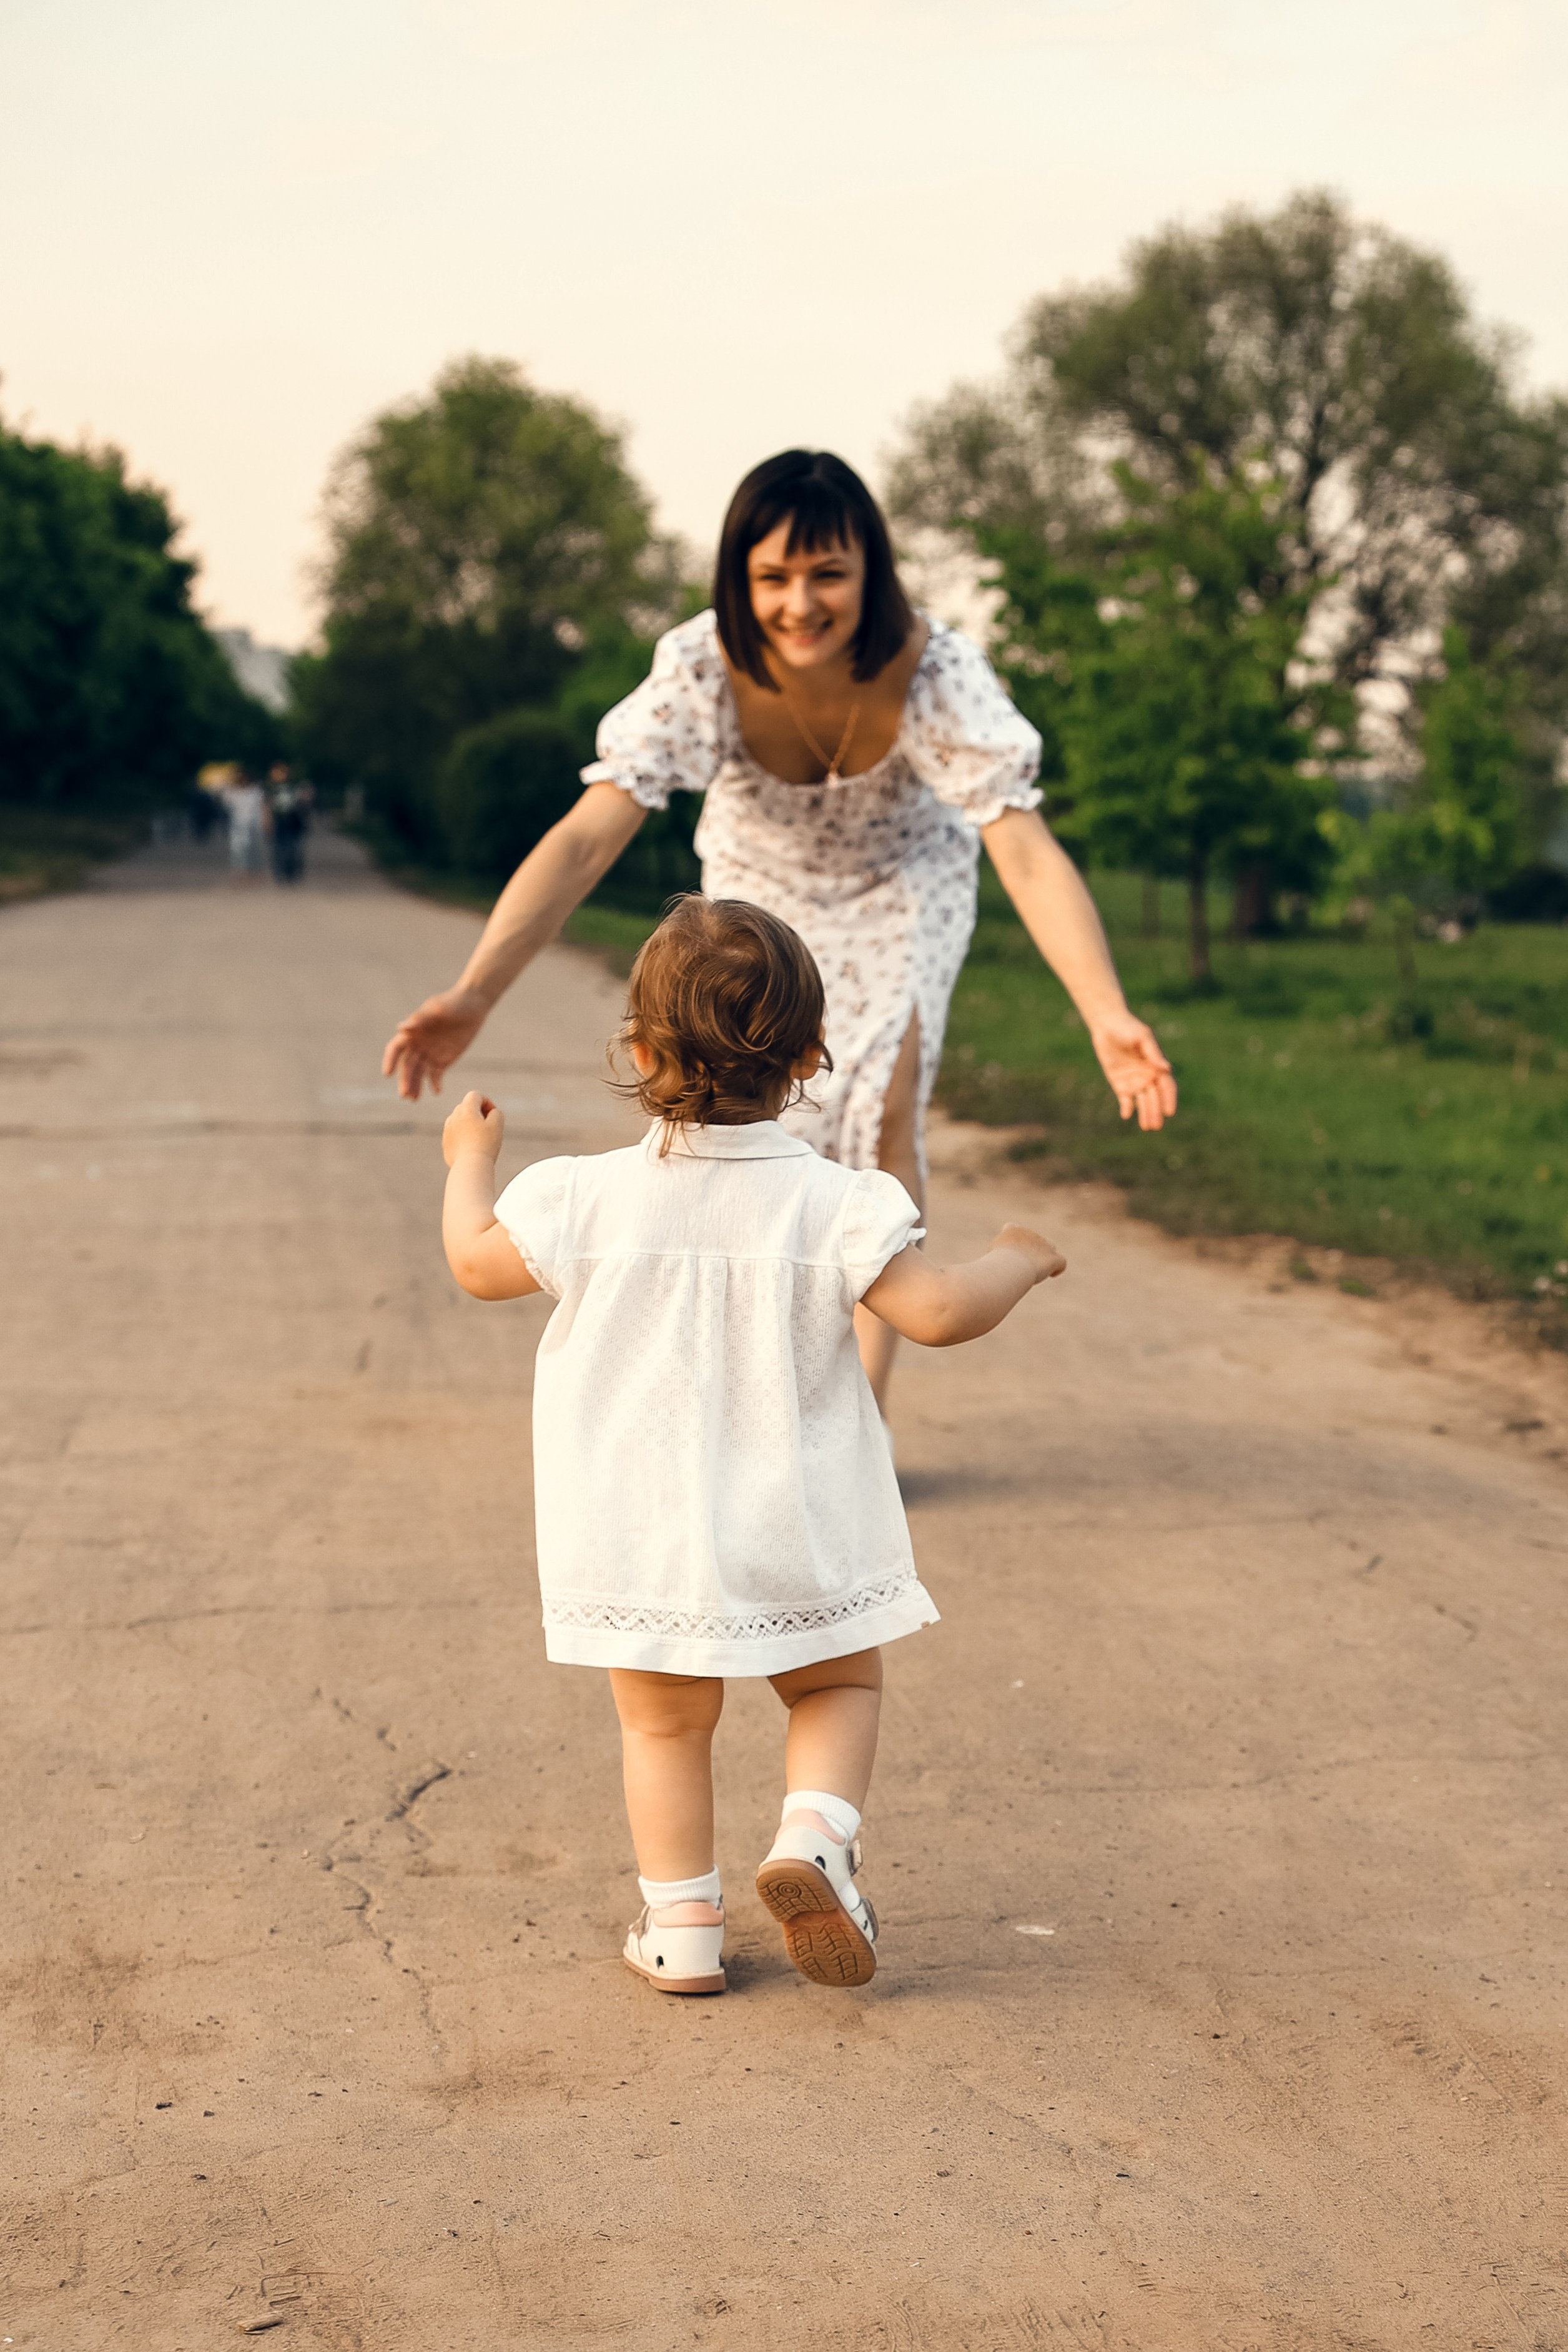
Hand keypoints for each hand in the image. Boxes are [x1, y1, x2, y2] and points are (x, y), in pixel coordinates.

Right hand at [383, 986, 490, 1101]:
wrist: (474, 1005)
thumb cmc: (453, 1003)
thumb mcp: (438, 1009)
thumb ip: (420, 1019)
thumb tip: (400, 1028)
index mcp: (412, 1031)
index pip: (396, 1048)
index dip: (390, 1060)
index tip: (388, 1074)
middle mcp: (418, 1044)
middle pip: (407, 1065)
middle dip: (405, 1080)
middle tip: (405, 1095)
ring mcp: (430, 1053)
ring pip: (419, 1073)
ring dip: (415, 1086)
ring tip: (414, 1099)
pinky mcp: (444, 1060)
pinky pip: (436, 1075)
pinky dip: (435, 1084)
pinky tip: (437, 1091)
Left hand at [442, 1091, 503, 1166]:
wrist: (470, 1166)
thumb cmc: (485, 1144)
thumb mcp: (497, 1124)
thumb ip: (497, 1113)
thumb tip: (492, 1112)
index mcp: (466, 1109)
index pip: (476, 1095)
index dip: (487, 1102)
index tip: (494, 1115)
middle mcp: (453, 1116)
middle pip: (467, 1107)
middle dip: (479, 1112)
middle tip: (489, 1126)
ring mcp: (447, 1130)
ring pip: (460, 1121)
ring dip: (470, 1124)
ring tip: (481, 1138)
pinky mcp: (446, 1143)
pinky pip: (456, 1134)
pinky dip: (464, 1137)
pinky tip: (473, 1148)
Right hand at [992, 1224, 1066, 1283]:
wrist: (1010, 1263)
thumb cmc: (996, 1262)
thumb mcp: (990, 1257)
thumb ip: (995, 1256)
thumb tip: (996, 1264)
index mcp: (1013, 1230)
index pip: (1013, 1228)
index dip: (1013, 1240)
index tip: (1010, 1253)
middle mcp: (1030, 1234)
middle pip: (1034, 1240)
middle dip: (1030, 1251)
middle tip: (1020, 1267)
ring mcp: (1044, 1245)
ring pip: (1050, 1247)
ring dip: (1045, 1257)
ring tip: (1037, 1270)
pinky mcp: (1053, 1259)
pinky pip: (1061, 1262)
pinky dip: (1057, 1268)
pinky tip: (1051, 1274)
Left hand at [1088, 1010, 1176, 1130]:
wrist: (1107, 1025)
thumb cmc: (1129, 1028)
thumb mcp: (1143, 1037)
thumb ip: (1153, 1053)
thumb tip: (1166, 1068)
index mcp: (1157, 1066)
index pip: (1167, 1086)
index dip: (1169, 1099)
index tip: (1169, 1111)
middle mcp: (1149, 1076)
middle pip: (1155, 1097)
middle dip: (1156, 1111)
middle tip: (1156, 1125)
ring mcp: (1135, 1081)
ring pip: (1143, 1101)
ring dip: (1146, 1113)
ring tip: (1147, 1127)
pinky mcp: (1120, 1083)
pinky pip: (1126, 1099)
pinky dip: (1127, 1107)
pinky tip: (1126, 1114)